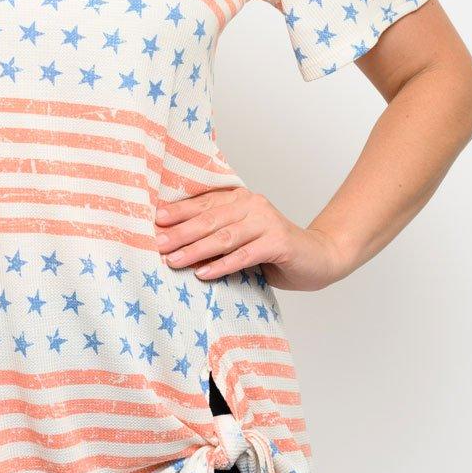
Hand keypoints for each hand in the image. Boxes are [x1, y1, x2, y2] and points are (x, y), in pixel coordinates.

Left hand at [153, 187, 348, 291]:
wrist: (317, 258)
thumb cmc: (272, 250)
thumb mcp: (240, 238)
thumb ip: (215, 235)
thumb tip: (174, 244)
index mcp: (240, 199)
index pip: (203, 203)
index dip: (178, 212)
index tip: (155, 222)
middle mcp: (252, 205)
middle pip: (209, 219)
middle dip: (181, 232)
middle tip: (158, 244)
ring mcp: (267, 222)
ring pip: (224, 236)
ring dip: (196, 250)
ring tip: (174, 261)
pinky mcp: (278, 243)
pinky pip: (244, 255)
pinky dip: (222, 265)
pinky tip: (204, 273)